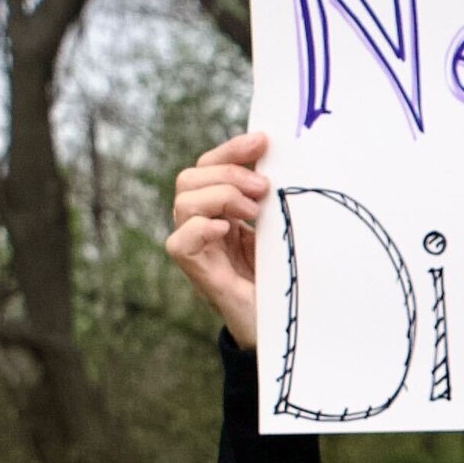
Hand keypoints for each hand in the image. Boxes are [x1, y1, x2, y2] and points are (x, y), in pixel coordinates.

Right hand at [166, 127, 269, 348]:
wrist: (283, 321)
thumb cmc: (284, 273)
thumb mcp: (280, 225)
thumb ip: (272, 197)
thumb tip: (281, 157)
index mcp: (220, 207)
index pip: (209, 165)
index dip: (231, 150)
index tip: (262, 141)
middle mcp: (202, 224)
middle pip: (189, 177)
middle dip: (227, 173)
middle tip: (262, 188)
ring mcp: (197, 247)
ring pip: (184, 202)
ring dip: (221, 197)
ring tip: (252, 212)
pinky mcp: (197, 271)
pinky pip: (180, 241)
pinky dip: (202, 228)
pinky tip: (227, 231)